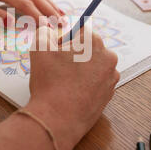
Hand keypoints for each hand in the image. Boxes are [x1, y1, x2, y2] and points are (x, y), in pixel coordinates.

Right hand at [26, 26, 119, 149]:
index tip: (56, 51)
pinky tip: (71, 92)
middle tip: (57, 68)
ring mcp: (111, 77)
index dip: (65, 40)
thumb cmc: (49, 82)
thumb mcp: (39, 46)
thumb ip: (45, 30)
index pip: (79, 30)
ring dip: (80, 70)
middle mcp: (108, 57)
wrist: (58, 118)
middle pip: (88, 48)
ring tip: (63, 82)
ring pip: (92, 66)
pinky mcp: (109, 94)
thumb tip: (50, 31)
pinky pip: (96, 82)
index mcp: (94, 41)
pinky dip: (85, 85)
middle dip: (74, 55)